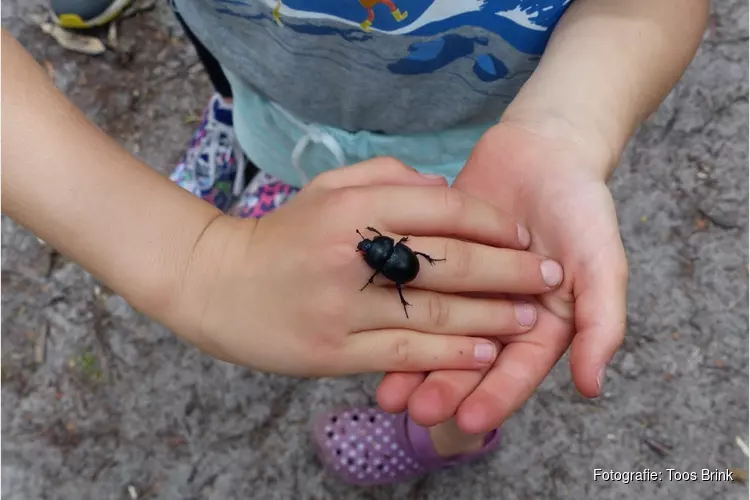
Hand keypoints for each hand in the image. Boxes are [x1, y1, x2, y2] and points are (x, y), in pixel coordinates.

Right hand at [169, 158, 562, 377]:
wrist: (217, 285)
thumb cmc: (283, 235)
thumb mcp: (327, 189)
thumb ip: (388, 177)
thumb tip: (446, 189)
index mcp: (352, 206)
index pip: (443, 208)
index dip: (493, 222)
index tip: (523, 235)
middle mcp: (350, 253)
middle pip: (449, 261)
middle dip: (509, 270)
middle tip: (548, 277)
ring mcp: (342, 306)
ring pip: (435, 312)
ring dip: (491, 316)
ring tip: (529, 317)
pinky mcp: (333, 351)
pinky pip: (406, 352)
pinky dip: (451, 354)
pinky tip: (484, 353)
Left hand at [376, 121, 628, 432]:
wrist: (542, 149)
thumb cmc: (580, 205)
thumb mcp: (601, 262)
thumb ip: (601, 322)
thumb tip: (591, 387)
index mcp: (540, 325)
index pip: (516, 371)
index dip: (495, 398)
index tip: (468, 422)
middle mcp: (498, 315)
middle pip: (470, 362)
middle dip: (446, 388)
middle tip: (418, 412)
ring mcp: (463, 291)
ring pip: (436, 336)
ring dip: (413, 365)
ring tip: (388, 393)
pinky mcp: (433, 264)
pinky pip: (414, 294)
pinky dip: (397, 313)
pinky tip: (372, 332)